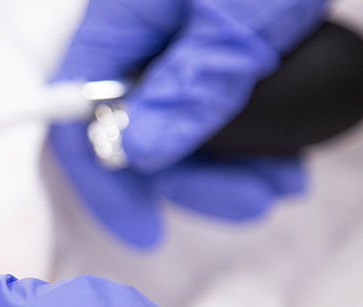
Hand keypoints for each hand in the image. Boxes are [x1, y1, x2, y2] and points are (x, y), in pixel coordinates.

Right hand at [49, 0, 325, 246]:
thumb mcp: (238, 20)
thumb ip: (188, 88)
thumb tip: (134, 153)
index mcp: (117, 26)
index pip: (77, 121)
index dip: (106, 183)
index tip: (147, 230)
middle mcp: (135, 40)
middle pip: (136, 134)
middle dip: (194, 182)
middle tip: (254, 203)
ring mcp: (172, 44)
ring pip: (178, 127)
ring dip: (229, 166)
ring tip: (284, 181)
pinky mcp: (205, 47)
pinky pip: (207, 105)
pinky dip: (244, 137)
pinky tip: (285, 151)